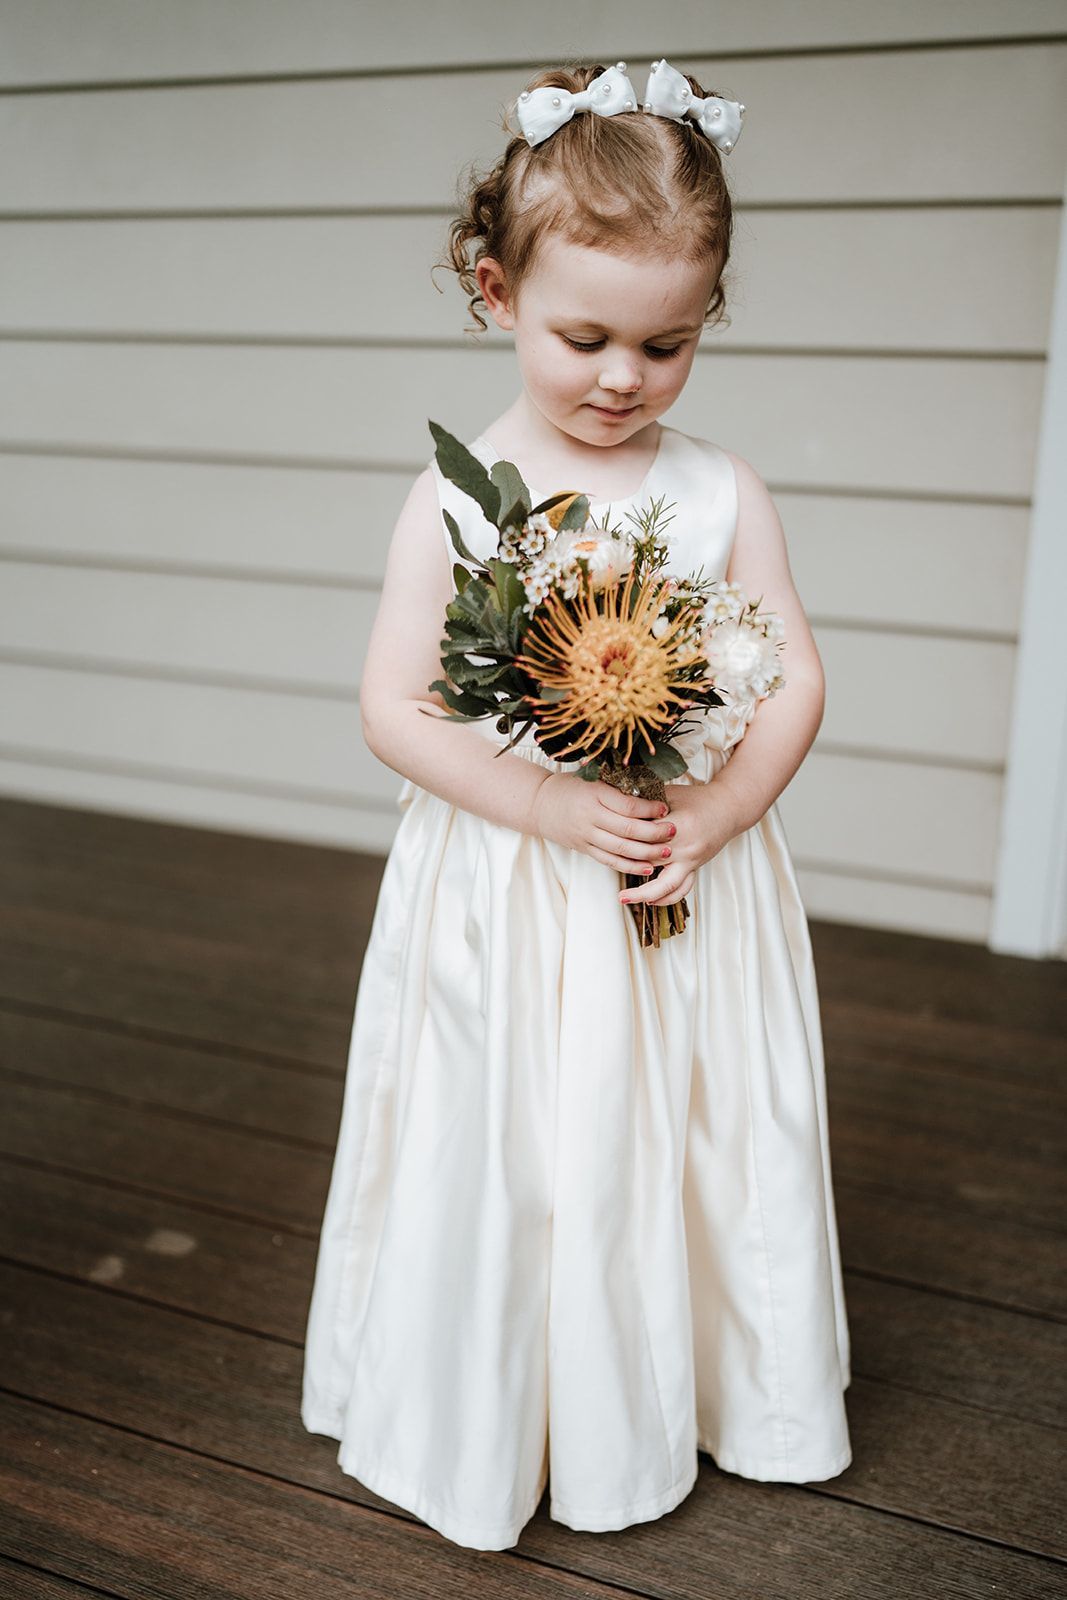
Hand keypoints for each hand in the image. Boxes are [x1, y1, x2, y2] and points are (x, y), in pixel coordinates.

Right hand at [531, 772, 676, 877]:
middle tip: (673, 831)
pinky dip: (629, 866)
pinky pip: (610, 860)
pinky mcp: (584, 849)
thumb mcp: (593, 779)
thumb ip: (617, 787)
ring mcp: (586, 835)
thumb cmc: (571, 787)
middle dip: (654, 832)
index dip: (649, 808)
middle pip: (627, 829)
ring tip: (666, 852)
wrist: (539, 804)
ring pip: (620, 848)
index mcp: (594, 794)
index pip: (627, 805)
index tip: (665, 808)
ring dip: (646, 853)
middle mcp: (589, 816)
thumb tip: (652, 790)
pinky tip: (647, 868)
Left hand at [616, 779, 739, 907]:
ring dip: (645, 894)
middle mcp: (685, 846)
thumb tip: (616, 806)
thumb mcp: (669, 793)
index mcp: (678, 824)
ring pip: (667, 884)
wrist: (728, 808)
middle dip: (627, 868)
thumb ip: (645, 803)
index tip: (606, 839)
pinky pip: (682, 888)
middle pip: (650, 862)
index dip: (624, 838)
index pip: (645, 836)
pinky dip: (667, 898)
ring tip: (624, 898)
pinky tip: (651, 901)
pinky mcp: (696, 867)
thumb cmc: (696, 798)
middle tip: (603, 867)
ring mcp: (692, 859)